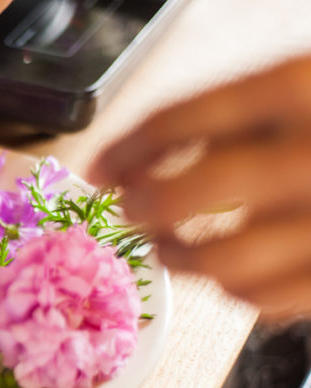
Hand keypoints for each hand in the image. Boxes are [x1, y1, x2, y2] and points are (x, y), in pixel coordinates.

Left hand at [88, 55, 310, 318]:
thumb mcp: (300, 90)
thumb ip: (236, 116)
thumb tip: (144, 160)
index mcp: (301, 87)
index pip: (186, 117)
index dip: (126, 147)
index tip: (98, 167)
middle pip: (200, 189)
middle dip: (144, 204)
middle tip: (127, 209)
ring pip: (226, 261)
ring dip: (178, 258)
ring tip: (164, 246)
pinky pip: (265, 300)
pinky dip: (230, 290)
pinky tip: (222, 271)